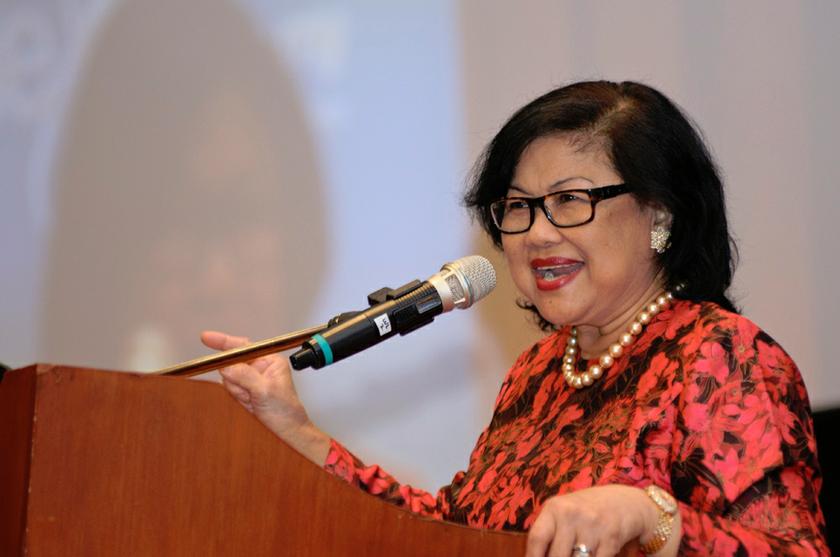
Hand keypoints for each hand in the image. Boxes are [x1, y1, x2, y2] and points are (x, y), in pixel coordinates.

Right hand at [201, 330, 329, 463]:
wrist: (286, 432)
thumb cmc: (286, 411)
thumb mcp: (266, 391)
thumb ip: (246, 376)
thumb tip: (226, 366)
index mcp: (269, 360)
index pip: (243, 346)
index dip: (224, 341)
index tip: (206, 337)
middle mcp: (258, 367)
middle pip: (231, 363)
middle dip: (236, 380)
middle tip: (249, 392)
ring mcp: (249, 380)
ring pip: (228, 379)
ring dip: (238, 392)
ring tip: (253, 400)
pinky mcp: (242, 392)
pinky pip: (229, 391)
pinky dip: (237, 398)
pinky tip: (249, 404)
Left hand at [525, 484, 672, 556]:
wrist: (625, 502)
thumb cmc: (586, 512)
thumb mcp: (564, 513)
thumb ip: (550, 534)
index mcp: (555, 508)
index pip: (537, 538)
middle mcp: (571, 514)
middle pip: (556, 556)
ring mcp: (592, 525)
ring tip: (578, 556)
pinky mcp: (611, 537)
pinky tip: (594, 556)